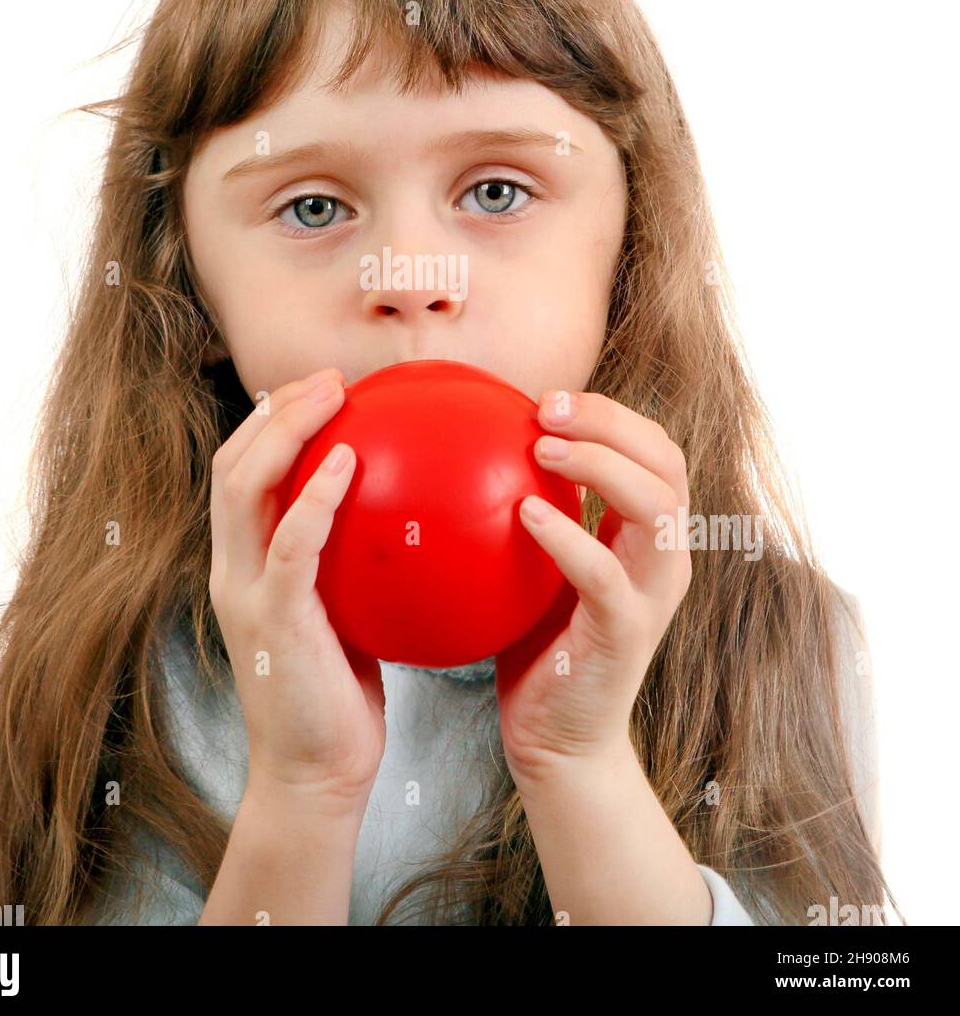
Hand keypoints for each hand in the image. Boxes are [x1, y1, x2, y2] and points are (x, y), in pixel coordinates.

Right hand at [208, 366, 385, 806]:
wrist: (314, 776)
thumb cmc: (336, 698)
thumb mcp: (340, 616)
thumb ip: (347, 567)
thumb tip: (401, 520)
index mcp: (245, 567)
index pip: (240, 474)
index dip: (270, 423)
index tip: (321, 390)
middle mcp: (233, 570)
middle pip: (232, 464)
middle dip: (276, 410)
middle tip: (331, 378)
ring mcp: (247, 593)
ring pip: (244, 487)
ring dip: (287, 431)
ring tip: (332, 396)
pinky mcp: (272, 620)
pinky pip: (291, 543)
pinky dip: (315, 495)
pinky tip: (349, 461)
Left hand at [494, 389, 691, 783]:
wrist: (558, 740)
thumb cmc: (540, 645)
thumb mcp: (538, 564)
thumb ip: (532, 507)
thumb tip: (474, 445)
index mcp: (648, 535)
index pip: (655, 449)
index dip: (611, 412)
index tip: (548, 398)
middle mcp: (664, 557)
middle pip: (666, 461)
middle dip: (611, 421)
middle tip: (546, 407)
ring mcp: (651, 595)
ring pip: (654, 506)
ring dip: (599, 464)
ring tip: (541, 446)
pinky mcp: (626, 633)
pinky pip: (604, 574)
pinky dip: (568, 536)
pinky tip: (525, 514)